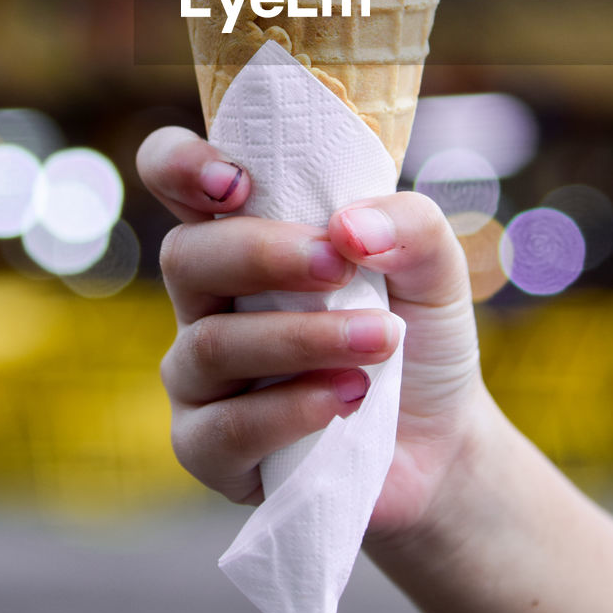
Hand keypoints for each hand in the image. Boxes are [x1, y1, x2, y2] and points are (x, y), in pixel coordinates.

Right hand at [137, 126, 490, 537]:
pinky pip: (224, 428)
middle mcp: (206, 294)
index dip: (180, 165)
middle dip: (261, 255)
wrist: (442, 437)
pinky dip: (292, 409)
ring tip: (381, 342)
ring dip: (302, 338)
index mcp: (243, 229)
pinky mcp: (207, 447)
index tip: (236, 183)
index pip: (170, 173)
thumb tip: (348, 227)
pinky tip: (349, 398)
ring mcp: (198, 372)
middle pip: (184, 255)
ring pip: (210, 345)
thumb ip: (407, 224)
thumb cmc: (416, 328)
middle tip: (338, 267)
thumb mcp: (434, 264)